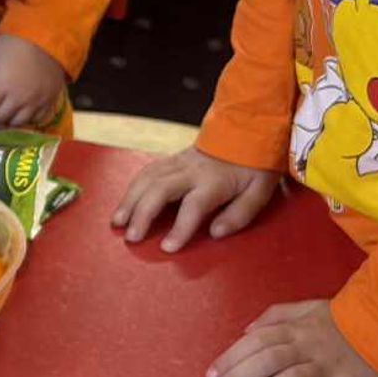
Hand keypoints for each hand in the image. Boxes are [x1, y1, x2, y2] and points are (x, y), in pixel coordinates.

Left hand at [0, 33, 65, 128]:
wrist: (48, 35)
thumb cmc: (14, 43)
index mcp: (0, 84)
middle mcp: (18, 98)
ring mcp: (35, 102)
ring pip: (15, 125)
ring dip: (4, 121)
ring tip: (0, 113)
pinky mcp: (49, 102)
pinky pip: (35, 121)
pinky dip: (24, 119)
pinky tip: (19, 111)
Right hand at [112, 148, 276, 249]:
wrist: (246, 129)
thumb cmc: (253, 166)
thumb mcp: (260, 191)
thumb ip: (240, 214)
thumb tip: (216, 233)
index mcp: (215, 181)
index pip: (194, 205)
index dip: (180, 227)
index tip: (167, 247)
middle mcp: (192, 170)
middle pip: (160, 189)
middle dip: (142, 213)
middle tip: (131, 237)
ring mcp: (178, 162)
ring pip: (147, 178)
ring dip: (130, 200)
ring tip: (117, 222)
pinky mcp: (171, 158)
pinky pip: (146, 171)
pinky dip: (132, 187)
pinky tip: (124, 204)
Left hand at [207, 298, 377, 376]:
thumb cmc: (351, 322)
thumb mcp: (313, 308)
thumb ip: (279, 314)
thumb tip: (245, 329)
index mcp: (300, 327)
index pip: (257, 340)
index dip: (231, 357)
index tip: (210, 376)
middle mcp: (311, 345)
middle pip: (266, 360)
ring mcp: (331, 367)